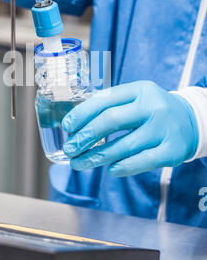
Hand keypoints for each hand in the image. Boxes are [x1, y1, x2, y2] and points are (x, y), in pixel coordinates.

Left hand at [62, 81, 198, 175]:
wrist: (191, 121)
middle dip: (85, 136)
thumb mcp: (135, 99)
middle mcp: (153, 106)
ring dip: (97, 157)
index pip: (105, 99)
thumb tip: (75, 126)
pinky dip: (123, 167)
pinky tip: (110, 169)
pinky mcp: (172, 150)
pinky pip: (142, 161)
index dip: (82, 113)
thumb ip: (111, 106)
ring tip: (79, 163)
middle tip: (70, 148)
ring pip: (124, 145)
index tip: (67, 126)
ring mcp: (164, 129)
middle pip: (111, 120)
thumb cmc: (152, 111)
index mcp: (139, 90)